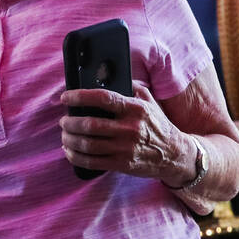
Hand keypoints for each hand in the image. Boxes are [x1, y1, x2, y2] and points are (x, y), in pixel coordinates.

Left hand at [59, 81, 192, 185]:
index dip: (80, 96)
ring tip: (65, 134)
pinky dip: (76, 156)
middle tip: (64, 120)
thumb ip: (131, 86)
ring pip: (88, 144)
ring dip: (70, 139)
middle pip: (90, 124)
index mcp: (135, 108)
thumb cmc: (157, 124)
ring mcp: (125, 148)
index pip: (103, 98)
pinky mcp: (122, 164)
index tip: (66, 97)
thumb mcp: (149, 101)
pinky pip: (92, 161)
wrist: (174, 154)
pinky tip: (70, 151)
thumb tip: (108, 74)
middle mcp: (130, 128)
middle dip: (71, 122)